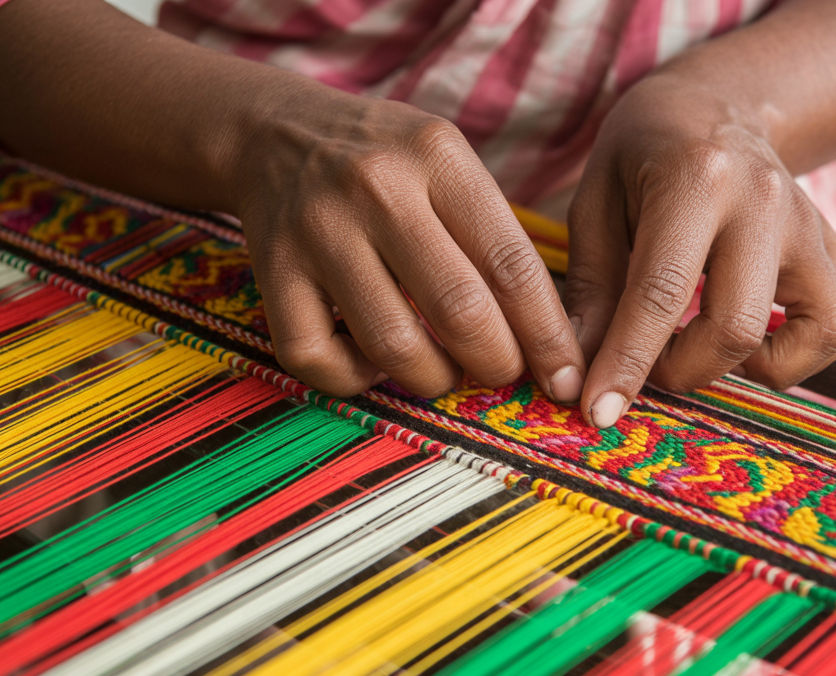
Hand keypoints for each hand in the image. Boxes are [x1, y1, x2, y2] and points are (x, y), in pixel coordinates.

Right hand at [234, 91, 585, 400]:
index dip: (547, 336)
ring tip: (443, 370)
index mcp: (437, 157)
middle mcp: (376, 188)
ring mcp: (317, 230)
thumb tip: (549, 343)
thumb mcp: (450, 165)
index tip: (564, 378)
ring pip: (393, 345)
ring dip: (433, 378)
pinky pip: (318, 359)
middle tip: (502, 373)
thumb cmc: (389, 164)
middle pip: (460, 310)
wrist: (275, 135)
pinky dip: (355, 379)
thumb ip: (496, 237)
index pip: (511, 264)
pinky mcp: (271, 271)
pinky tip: (372, 360)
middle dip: (497, 363)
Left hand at [565, 76, 835, 428]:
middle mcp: (766, 201)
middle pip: (736, 326)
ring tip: (699, 346)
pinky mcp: (834, 252)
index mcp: (697, 178)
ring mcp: (811, 227)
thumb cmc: (642, 157)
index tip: (599, 413)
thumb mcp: (596, 201)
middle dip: (681, 370)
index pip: (661, 292)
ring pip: (807, 335)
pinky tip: (748, 340)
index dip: (628, 363)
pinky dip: (797, 356)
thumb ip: (593, 286)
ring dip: (744, 367)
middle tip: (645, 360)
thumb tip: (579, 373)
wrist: (717, 107)